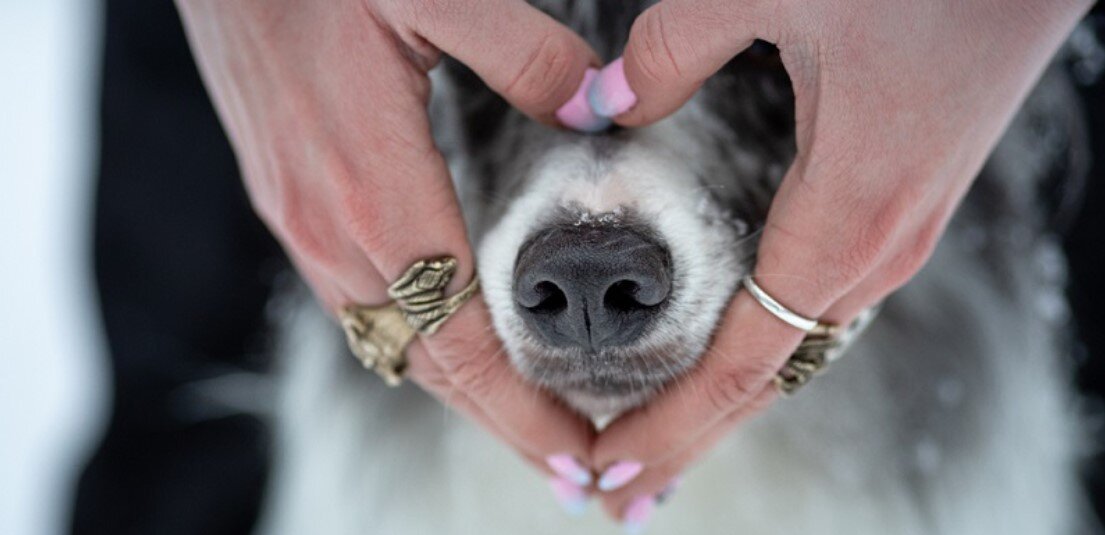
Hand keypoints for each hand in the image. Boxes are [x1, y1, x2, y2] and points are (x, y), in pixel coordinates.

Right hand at [174, 0, 600, 481]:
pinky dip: (414, 341)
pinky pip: (356, 302)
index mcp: (370, 189)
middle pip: (425, 361)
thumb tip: (598, 106)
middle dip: (502, 422)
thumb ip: (526, 55)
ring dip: (459, 387)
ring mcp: (298, 219)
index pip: (459, 336)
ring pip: (388, 339)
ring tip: (525, 420)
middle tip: (575, 464)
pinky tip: (448, 342)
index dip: (520, 408)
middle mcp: (327, 225)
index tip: (575, 458)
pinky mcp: (287, 200)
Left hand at [582, 0, 1092, 522]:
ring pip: (798, 348)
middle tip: (615, 488)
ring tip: (656, 443)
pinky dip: (765, 351)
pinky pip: (821, 306)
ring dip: (725, 401)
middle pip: (769, 376)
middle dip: (689, 436)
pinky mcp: (904, 205)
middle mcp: (883, 246)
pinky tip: (732, 360)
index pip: (742, 362)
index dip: (672, 426)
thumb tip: (602, 100)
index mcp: (850, 216)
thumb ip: (671, 50)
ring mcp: (901, 232)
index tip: (612, 471)